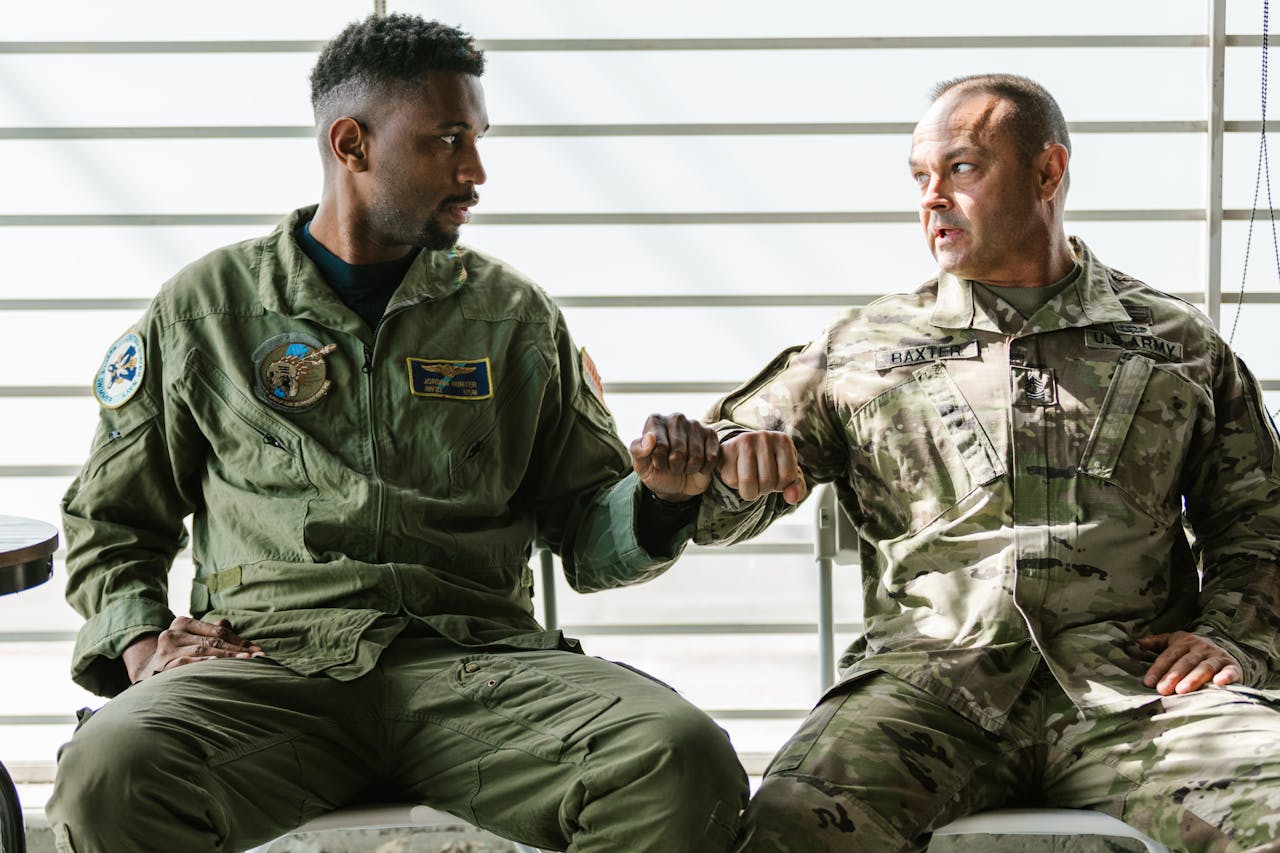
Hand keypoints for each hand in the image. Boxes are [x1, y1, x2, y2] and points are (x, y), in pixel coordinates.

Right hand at [123, 616, 262, 684]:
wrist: (146, 674)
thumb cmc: (178, 654)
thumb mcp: (192, 639)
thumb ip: (211, 631)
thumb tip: (229, 622)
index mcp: (182, 623)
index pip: (217, 630)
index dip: (239, 639)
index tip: (257, 649)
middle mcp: (172, 633)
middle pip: (212, 640)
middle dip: (237, 649)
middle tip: (257, 657)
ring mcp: (166, 650)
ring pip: (203, 652)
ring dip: (227, 658)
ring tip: (246, 663)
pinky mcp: (163, 666)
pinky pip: (189, 665)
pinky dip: (206, 667)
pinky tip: (220, 670)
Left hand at [629, 413, 719, 501]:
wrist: (676, 484)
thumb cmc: (657, 471)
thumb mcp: (641, 466)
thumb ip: (638, 451)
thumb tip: (650, 438)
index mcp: (655, 421)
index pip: (659, 446)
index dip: (659, 462)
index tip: (658, 464)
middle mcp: (676, 418)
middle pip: (678, 452)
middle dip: (675, 467)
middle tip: (672, 466)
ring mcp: (695, 424)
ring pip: (696, 457)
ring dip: (689, 469)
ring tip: (684, 465)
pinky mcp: (711, 434)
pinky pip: (711, 457)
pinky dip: (703, 468)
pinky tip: (698, 465)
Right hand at [719, 430, 806, 504]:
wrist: (743, 452)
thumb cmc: (771, 466)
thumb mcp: (788, 476)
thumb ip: (797, 489)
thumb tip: (791, 499)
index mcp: (784, 441)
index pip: (787, 477)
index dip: (780, 486)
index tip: (776, 477)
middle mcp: (765, 436)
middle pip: (767, 480)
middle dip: (764, 489)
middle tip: (761, 479)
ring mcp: (744, 440)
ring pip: (748, 482)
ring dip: (750, 491)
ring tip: (751, 481)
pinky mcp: (726, 448)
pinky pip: (731, 480)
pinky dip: (735, 485)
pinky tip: (738, 473)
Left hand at [1137, 631, 1241, 694]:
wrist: (1226, 652)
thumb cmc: (1193, 651)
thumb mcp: (1176, 642)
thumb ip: (1158, 643)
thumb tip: (1138, 642)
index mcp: (1185, 642)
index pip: (1169, 655)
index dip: (1158, 669)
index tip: (1148, 682)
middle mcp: (1202, 648)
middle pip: (1186, 662)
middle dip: (1173, 676)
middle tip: (1163, 690)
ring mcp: (1218, 656)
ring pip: (1205, 667)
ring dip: (1194, 678)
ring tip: (1182, 690)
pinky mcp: (1233, 666)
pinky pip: (1230, 671)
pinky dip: (1226, 676)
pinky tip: (1219, 683)